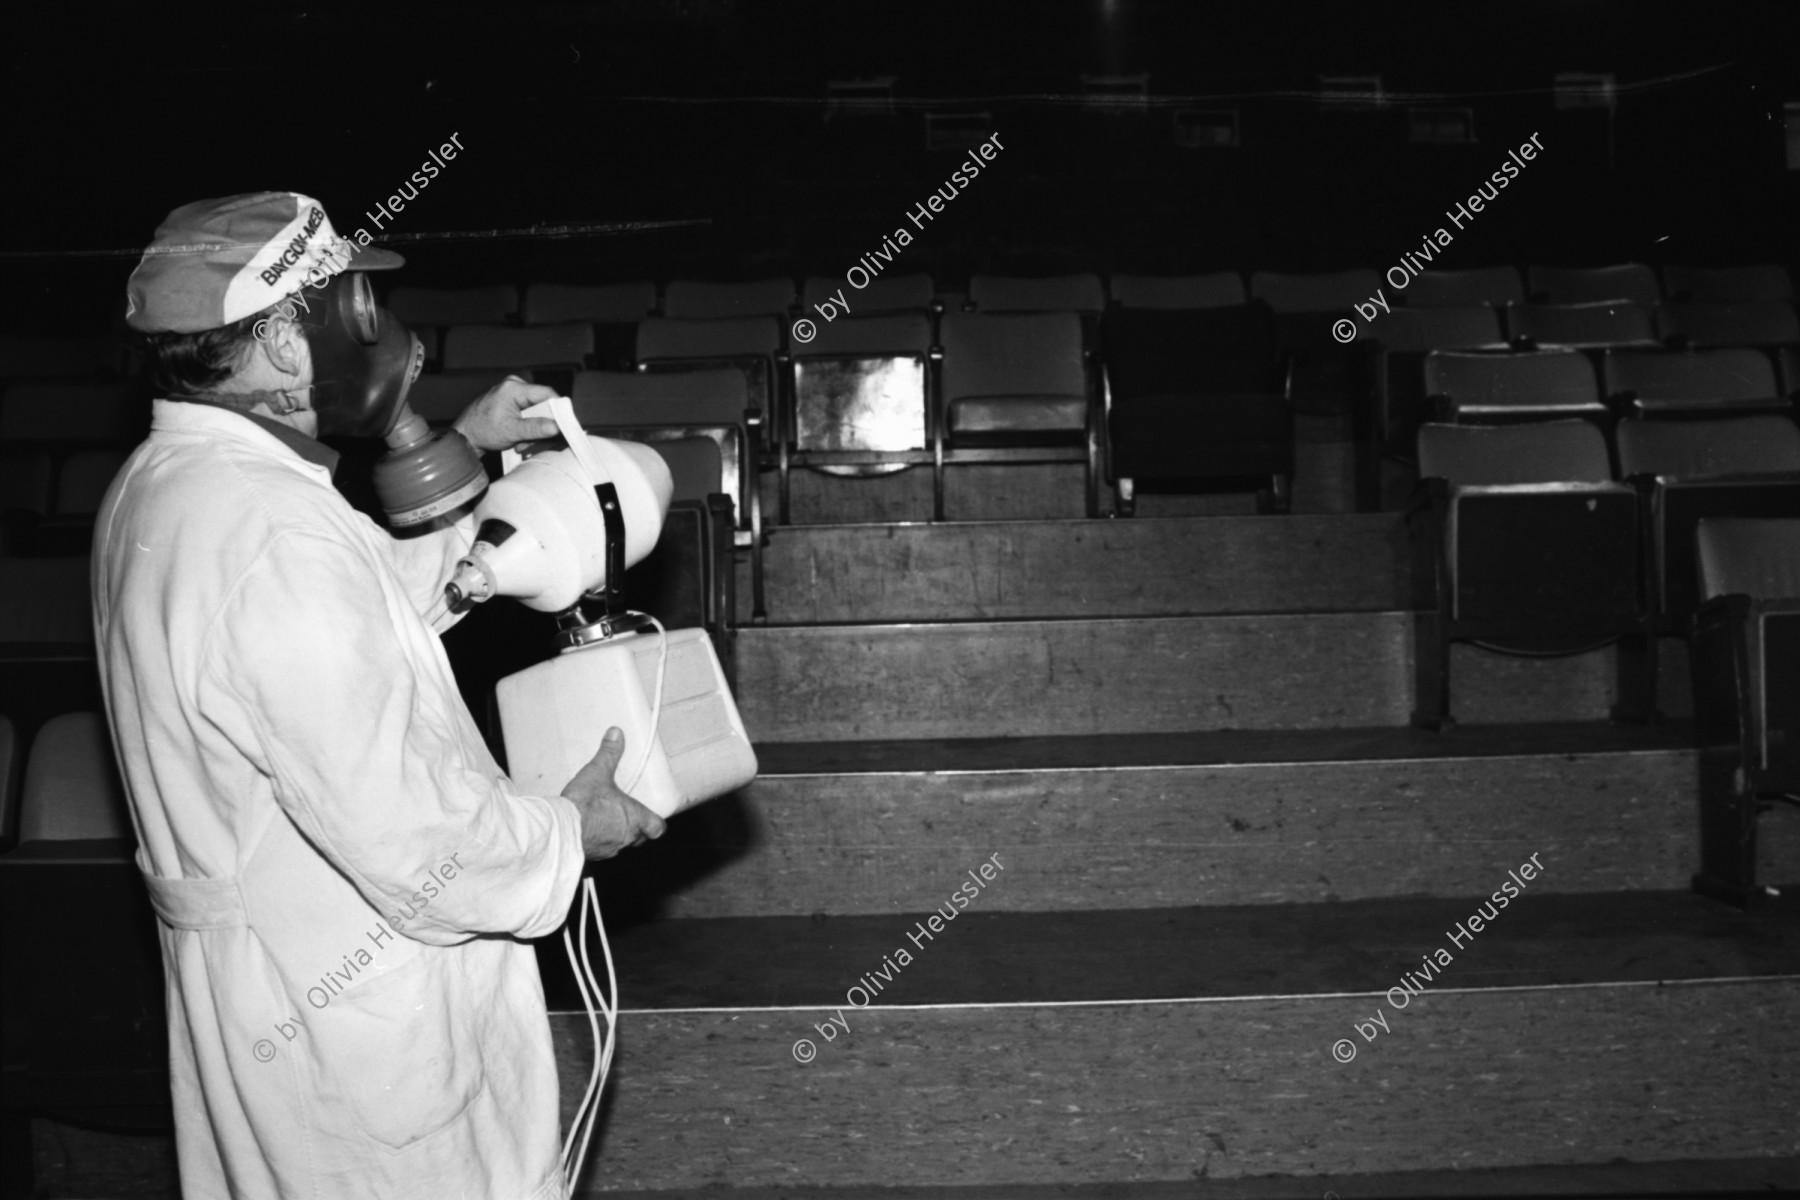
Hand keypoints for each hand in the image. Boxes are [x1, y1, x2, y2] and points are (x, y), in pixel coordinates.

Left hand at [451, 375, 561, 452]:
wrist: (465, 436)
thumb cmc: (482, 431)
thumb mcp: (512, 431)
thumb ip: (536, 428)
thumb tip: (557, 427)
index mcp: (514, 388)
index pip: (547, 394)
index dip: (558, 410)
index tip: (563, 426)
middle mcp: (514, 385)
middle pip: (543, 403)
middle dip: (542, 424)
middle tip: (536, 441)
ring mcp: (512, 392)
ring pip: (537, 410)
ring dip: (534, 429)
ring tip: (522, 442)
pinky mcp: (511, 400)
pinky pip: (529, 412)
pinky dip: (528, 426)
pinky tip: (520, 437)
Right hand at [562, 728, 666, 859]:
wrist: (562, 828)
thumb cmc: (585, 804)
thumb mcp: (598, 772)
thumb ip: (609, 753)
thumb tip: (616, 734)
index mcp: (635, 818)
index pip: (657, 827)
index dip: (656, 822)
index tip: (653, 817)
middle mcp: (626, 838)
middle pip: (640, 838)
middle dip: (635, 828)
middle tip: (627, 815)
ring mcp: (610, 849)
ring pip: (620, 844)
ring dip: (616, 834)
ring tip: (605, 820)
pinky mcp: (592, 855)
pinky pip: (601, 849)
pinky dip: (598, 841)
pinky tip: (587, 830)